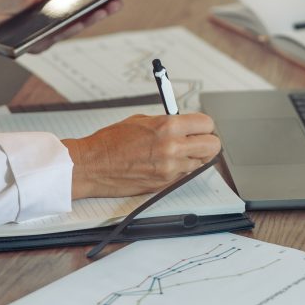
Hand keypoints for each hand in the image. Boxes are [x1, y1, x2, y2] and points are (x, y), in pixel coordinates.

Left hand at [0, 0, 123, 59]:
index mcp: (49, 5)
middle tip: (117, 2)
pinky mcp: (37, 45)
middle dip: (100, 10)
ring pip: (73, 29)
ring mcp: (45, 35)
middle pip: (80, 17)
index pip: (76, 3)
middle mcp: (50, 22)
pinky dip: (70, 29)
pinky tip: (81, 20)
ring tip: (105, 9)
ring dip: (91, 20)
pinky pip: (57, 37)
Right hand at [61, 113, 220, 198]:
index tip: (199, 127)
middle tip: (197, 140)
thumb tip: (185, 125)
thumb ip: (167, 122)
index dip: (204, 125)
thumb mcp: (141, 120)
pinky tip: (165, 163)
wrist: (93, 165)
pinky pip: (184, 175)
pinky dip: (180, 170)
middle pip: (212, 146)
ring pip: (200, 163)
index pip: (206, 124)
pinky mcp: (164, 184)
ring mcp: (170, 169)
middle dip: (206, 141)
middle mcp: (173, 148)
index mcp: (167, 127)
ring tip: (176, 152)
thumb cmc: (110, 142)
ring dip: (193, 157)